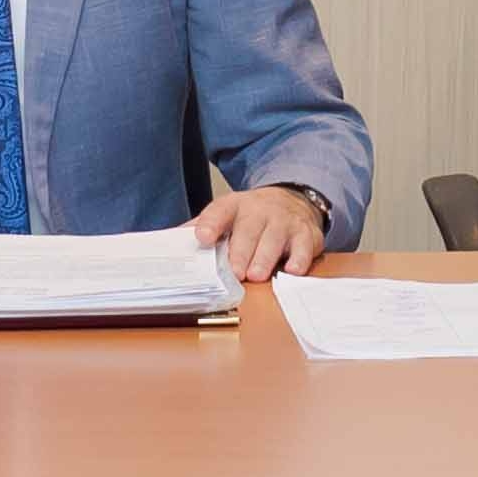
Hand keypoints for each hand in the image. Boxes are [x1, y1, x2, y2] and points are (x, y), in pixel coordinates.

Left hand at [190, 181, 331, 286]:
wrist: (293, 200)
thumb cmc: (252, 217)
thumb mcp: (227, 215)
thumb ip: (202, 228)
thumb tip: (170, 244)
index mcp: (235, 206)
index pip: (219, 211)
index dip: (210, 224)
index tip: (202, 238)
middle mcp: (261, 211)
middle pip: (249, 229)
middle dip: (241, 251)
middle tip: (234, 272)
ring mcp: (285, 222)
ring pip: (275, 239)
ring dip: (265, 258)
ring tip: (257, 275)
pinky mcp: (307, 235)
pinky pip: (305, 248)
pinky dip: (299, 259)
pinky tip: (291, 270)